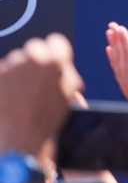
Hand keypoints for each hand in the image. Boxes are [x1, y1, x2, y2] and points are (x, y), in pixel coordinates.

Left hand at [0, 33, 81, 155]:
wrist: (19, 140)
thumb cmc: (44, 121)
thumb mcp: (67, 96)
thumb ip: (67, 74)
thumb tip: (62, 66)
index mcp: (54, 62)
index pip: (56, 42)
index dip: (56, 54)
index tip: (53, 62)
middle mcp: (31, 59)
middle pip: (35, 48)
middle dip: (35, 62)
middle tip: (35, 81)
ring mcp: (10, 67)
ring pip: (15, 60)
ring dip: (18, 72)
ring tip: (20, 94)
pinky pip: (2, 72)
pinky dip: (4, 82)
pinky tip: (9, 97)